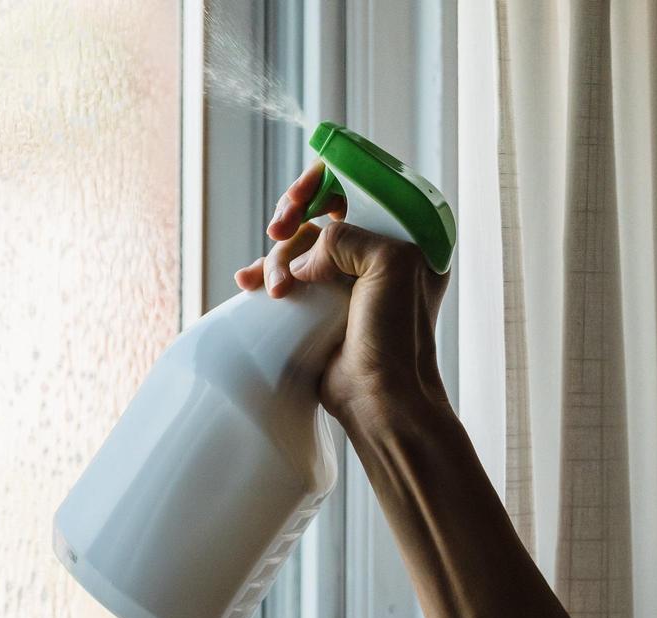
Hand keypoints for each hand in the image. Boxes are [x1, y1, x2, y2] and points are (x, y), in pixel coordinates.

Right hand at [234, 162, 451, 428]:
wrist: (378, 397)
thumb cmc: (398, 337)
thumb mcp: (389, 265)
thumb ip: (347, 236)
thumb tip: (306, 256)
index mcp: (406, 235)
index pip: (361, 184)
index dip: (325, 183)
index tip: (300, 201)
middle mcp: (376, 250)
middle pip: (321, 208)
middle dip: (293, 216)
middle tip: (277, 232)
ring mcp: (345, 277)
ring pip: (298, 242)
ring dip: (277, 257)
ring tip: (275, 288)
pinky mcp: (319, 302)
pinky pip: (285, 272)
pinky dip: (265, 273)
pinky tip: (250, 283)